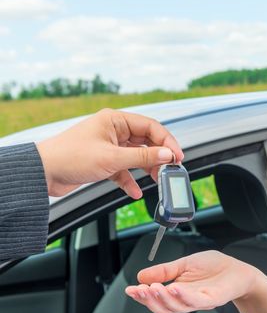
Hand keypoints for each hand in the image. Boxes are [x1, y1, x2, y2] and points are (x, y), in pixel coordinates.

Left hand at [36, 108, 183, 197]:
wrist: (42, 173)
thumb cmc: (70, 157)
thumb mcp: (113, 158)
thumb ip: (143, 157)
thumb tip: (168, 155)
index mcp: (116, 120)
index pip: (151, 127)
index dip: (167, 142)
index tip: (177, 157)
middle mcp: (113, 130)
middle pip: (146, 142)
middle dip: (159, 157)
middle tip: (170, 169)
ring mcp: (108, 146)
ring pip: (136, 156)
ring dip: (146, 169)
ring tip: (157, 180)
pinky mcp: (103, 162)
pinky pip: (123, 170)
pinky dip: (130, 180)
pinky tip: (135, 192)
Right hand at [125, 250, 260, 312]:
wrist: (238, 270)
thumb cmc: (215, 267)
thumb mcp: (184, 264)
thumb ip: (164, 270)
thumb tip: (141, 275)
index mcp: (179, 291)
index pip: (157, 298)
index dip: (142, 295)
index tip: (130, 289)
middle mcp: (187, 299)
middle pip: (164, 307)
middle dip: (148, 299)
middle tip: (139, 290)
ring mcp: (199, 300)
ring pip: (177, 306)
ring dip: (162, 298)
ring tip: (153, 287)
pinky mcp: (212, 299)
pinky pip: (195, 301)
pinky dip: (182, 296)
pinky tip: (174, 288)